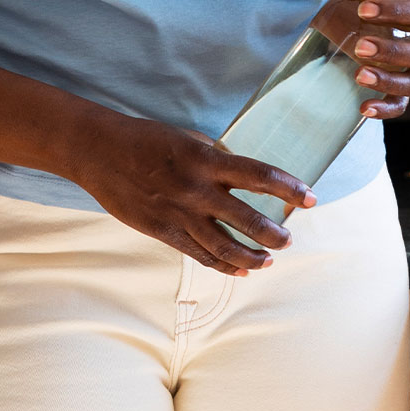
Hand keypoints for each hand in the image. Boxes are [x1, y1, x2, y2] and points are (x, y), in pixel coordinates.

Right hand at [69, 112, 311, 276]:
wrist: (99, 152)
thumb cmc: (146, 139)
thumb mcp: (188, 139)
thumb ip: (216, 158)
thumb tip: (242, 176)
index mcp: (206, 160)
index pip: (259, 176)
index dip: (289, 188)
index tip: (310, 198)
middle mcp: (197, 190)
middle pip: (247, 220)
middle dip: (274, 233)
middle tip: (288, 239)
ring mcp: (179, 214)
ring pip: (225, 246)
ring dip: (252, 257)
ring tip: (269, 261)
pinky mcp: (163, 232)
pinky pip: (199, 254)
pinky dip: (222, 265)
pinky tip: (239, 271)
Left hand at [314, 0, 409, 120]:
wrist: (409, 18)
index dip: (395, 13)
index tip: (363, 8)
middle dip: (392, 52)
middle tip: (360, 45)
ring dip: (388, 81)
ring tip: (359, 75)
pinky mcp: (406, 87)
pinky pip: (401, 103)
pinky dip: (385, 109)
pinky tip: (364, 108)